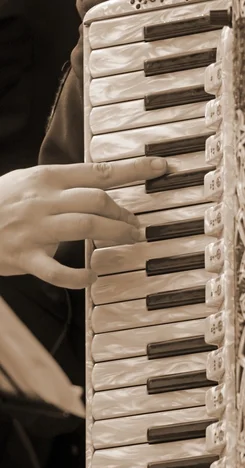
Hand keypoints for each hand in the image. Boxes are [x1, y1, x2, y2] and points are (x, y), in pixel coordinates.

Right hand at [0, 157, 166, 288]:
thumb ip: (63, 182)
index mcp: (47, 178)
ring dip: (115, 234)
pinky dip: (79, 276)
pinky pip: (57, 271)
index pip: (99, 171)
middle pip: (98, 201)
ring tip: (130, 240)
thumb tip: (100, 185)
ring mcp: (35, 229)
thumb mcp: (30, 180)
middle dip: (125, 213)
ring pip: (86, 228)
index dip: (134, 169)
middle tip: (137, 224)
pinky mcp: (25, 258)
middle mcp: (44, 200)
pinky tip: (92, 276)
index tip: (160, 167)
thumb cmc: (2, 201)